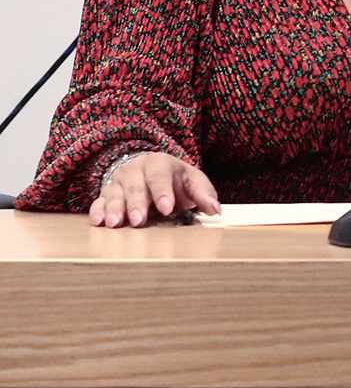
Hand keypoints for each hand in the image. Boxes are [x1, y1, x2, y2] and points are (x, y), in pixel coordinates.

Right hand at [89, 153, 219, 227]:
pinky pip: (98, 202)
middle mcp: (135, 170)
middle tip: (139, 220)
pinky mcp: (106, 194)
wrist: (151, 173)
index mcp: (159, 163)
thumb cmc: (175, 180)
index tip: (166, 208)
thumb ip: (203, 193)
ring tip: (115, 224)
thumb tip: (215, 209)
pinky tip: (98, 222)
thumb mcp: (192, 181)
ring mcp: (118, 182)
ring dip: (114, 209)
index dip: (163, 191)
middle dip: (137, 204)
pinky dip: (97, 211)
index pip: (160, 175)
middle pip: (135, 186)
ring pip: (114, 194)